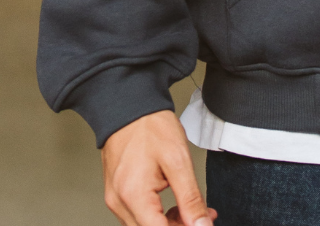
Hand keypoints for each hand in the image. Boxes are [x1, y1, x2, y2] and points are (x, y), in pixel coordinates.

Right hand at [101, 109, 216, 225]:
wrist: (130, 106)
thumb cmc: (151, 127)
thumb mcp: (179, 160)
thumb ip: (190, 198)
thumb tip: (201, 225)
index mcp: (133, 196)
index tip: (203, 223)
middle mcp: (119, 203)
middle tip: (204, 215)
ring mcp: (115, 200)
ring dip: (169, 224)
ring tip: (190, 208)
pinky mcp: (117, 195)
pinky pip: (137, 217)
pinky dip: (157, 216)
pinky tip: (174, 206)